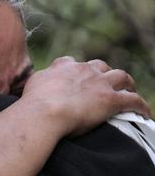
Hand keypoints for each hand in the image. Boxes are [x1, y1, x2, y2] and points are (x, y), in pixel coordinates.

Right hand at [20, 56, 150, 136]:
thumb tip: (34, 85)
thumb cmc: (33, 103)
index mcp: (63, 67)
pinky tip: (145, 113)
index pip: (71, 63)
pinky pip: (132, 100)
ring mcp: (99, 83)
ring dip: (127, 84)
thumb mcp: (31, 85)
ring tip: (129, 91)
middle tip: (106, 84)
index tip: (76, 78)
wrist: (44, 112)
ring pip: (121, 77)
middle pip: (100, 66)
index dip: (75, 70)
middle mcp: (83, 70)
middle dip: (104, 74)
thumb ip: (38, 82)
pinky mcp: (111, 99)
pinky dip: (140, 105)